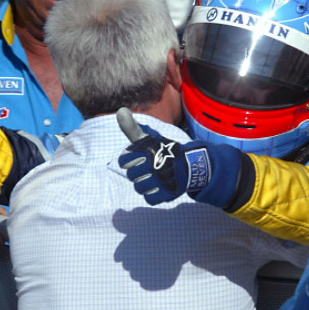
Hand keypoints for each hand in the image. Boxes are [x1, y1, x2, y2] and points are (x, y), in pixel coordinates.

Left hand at [116, 108, 241, 207]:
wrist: (188, 165)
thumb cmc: (161, 151)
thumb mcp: (147, 139)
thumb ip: (132, 128)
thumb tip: (120, 110)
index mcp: (148, 150)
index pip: (123, 161)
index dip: (130, 160)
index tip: (141, 158)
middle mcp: (154, 165)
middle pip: (132, 176)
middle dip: (139, 173)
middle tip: (150, 168)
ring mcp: (161, 180)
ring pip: (139, 188)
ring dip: (146, 185)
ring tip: (154, 178)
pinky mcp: (168, 193)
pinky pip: (150, 199)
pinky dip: (154, 195)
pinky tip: (159, 187)